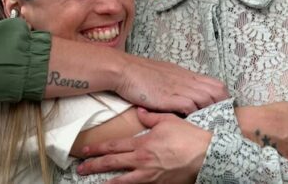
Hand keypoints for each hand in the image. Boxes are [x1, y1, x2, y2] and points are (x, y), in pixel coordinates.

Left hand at [77, 108, 209, 182]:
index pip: (114, 146)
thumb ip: (151, 117)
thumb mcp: (168, 120)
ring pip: (123, 181)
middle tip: (81, 168)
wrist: (206, 155)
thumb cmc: (189, 137)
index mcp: (142, 144)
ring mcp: (150, 176)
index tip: (86, 151)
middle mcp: (142, 161)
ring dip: (108, 182)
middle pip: (113, 164)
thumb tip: (139, 111)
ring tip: (97, 183)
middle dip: (95, 166)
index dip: (98, 149)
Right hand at [116, 55, 228, 114]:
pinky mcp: (169, 97)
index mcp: (186, 74)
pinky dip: (194, 115)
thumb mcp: (164, 74)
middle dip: (222, 106)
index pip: (215, 83)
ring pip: (207, 99)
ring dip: (209, 112)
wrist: (125, 70)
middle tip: (221, 119)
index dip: (222, 97)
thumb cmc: (140, 73)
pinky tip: (193, 122)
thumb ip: (175, 83)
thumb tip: (182, 93)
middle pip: (217, 91)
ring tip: (209, 124)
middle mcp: (186, 80)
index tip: (223, 108)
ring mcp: (179, 88)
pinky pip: (190, 106)